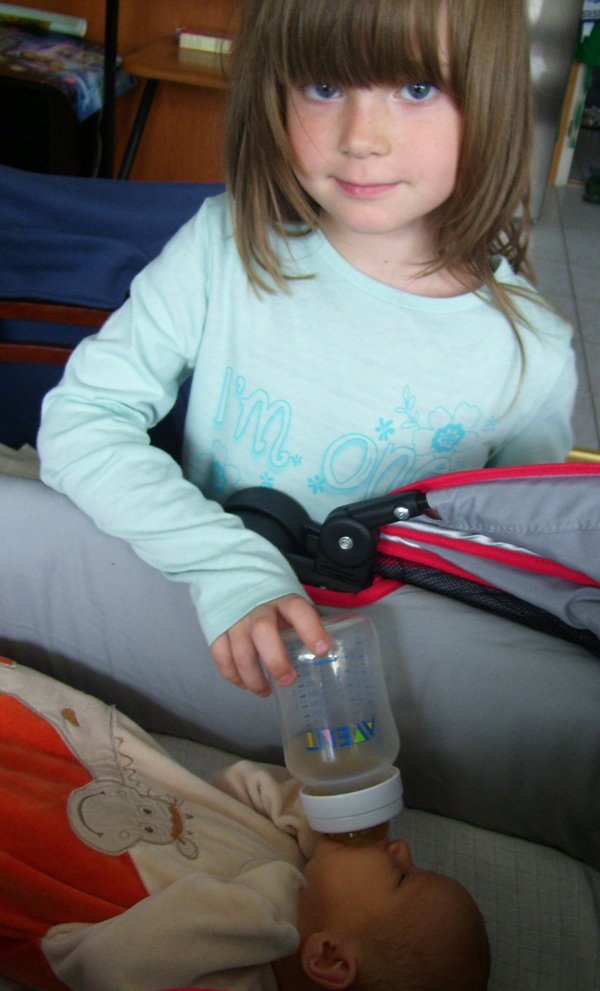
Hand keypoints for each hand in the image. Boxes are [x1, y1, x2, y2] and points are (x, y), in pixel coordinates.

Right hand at [210, 594, 328, 696]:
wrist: (232, 576)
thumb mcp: (290, 602)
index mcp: (282, 598)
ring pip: (240, 651)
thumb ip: (304, 622)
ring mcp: (235, 619)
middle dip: (275, 660)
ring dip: (253, 677)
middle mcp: (257, 608)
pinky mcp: (217, 628)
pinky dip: (232, 674)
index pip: (298, 610)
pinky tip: (244, 684)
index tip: (322, 650)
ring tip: (265, 691)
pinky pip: (221, 656)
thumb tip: (329, 651)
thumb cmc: (271, 598)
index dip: (310, 629)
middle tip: (288, 680)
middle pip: (263, 632)